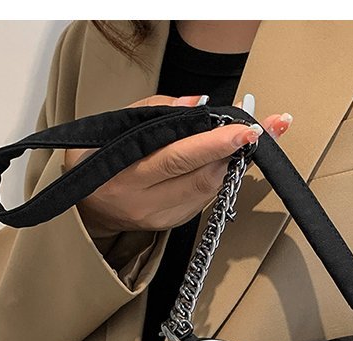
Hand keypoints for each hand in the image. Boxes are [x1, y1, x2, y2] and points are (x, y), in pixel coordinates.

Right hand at [64, 94, 292, 238]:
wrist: (85, 208)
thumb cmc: (97, 160)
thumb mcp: (109, 128)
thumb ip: (151, 112)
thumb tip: (197, 104)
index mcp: (126, 175)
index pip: (178, 158)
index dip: (214, 145)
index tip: (245, 130)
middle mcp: (146, 202)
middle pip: (203, 178)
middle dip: (237, 151)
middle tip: (267, 128)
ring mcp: (162, 217)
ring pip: (209, 189)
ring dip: (235, 162)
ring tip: (254, 137)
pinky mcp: (174, 224)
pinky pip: (204, 197)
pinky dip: (219, 175)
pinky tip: (229, 158)